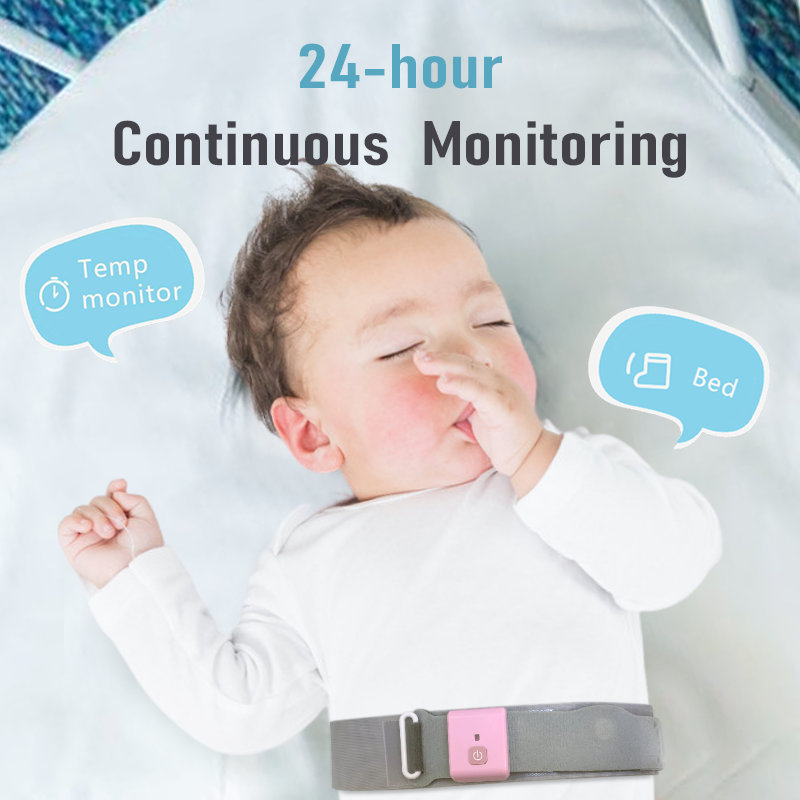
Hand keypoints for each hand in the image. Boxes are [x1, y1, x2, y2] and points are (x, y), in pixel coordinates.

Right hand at [58, 479, 163, 588]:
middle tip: (121, 524)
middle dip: (110, 507)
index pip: (110, 495)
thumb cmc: (143, 547)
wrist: (135, 568)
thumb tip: (116, 491)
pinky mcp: (73, 544)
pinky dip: (75, 520)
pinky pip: (65, 524)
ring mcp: (86, 534)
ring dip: (98, 516)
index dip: (113, 487)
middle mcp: (101, 523)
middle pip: (97, 500)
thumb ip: (134, 499)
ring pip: (82, 509)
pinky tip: (88, 526)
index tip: (120, 485)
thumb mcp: (146, 517)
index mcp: (118, 517)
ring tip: (110, 532)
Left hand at [413, 350, 560, 495]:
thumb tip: (444, 399)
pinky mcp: (505, 406)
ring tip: (425, 363)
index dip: (444, 359)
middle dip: (441, 358)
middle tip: (418, 356)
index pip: (466, 365)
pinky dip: (461, 384)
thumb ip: (467, 404)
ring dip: (446, 366)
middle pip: (466, 363)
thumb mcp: (481, 416)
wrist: (532, 458)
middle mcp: (500, 382)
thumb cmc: (504, 440)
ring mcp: (504, 392)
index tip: (422, 357)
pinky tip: (444, 382)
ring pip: (472, 372)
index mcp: (494, 383)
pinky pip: (480, 392)